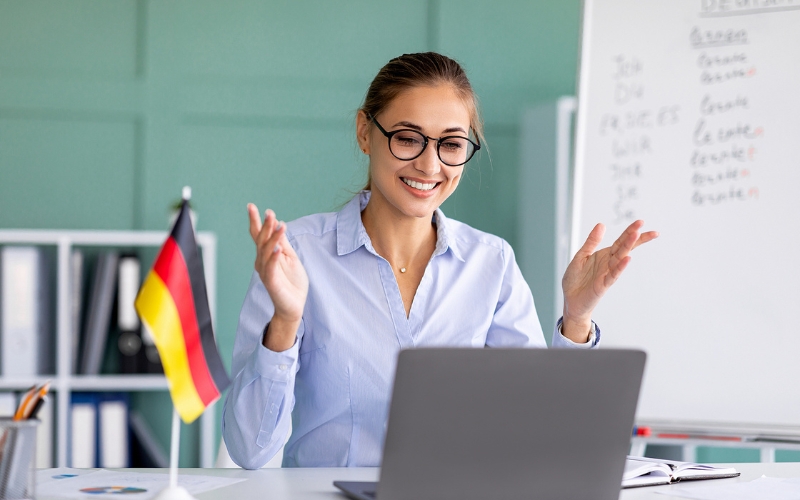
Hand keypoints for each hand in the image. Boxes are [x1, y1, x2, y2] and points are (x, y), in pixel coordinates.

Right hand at [248, 204, 308, 350]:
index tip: (251, 206)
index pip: (259, 235)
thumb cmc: (292, 282)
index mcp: (266, 255)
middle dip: (265, 225)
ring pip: (266, 251)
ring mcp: (266, 271)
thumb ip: (284, 243)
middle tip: (269, 213)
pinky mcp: (271, 281)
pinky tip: (278, 248)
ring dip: (273, 237)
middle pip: (261, 240)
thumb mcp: (291, 258)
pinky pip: (271, 267)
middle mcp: (262, 261)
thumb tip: (279, 224)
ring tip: (280, 225)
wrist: (293, 305)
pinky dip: (274, 257)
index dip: (256, 221)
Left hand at [561, 220, 657, 341]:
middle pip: (624, 247)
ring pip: (620, 259)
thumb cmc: (576, 279)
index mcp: (603, 255)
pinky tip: (627, 259)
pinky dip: (620, 267)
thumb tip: (602, 224)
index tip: (642, 222)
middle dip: (634, 237)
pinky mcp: (603, 285)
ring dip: (628, 247)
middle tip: (643, 225)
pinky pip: (613, 275)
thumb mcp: (581, 256)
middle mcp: (608, 263)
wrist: (571, 300)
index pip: (620, 241)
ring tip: (636, 236)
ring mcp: (607, 274)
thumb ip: (591, 242)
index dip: (630, 231)